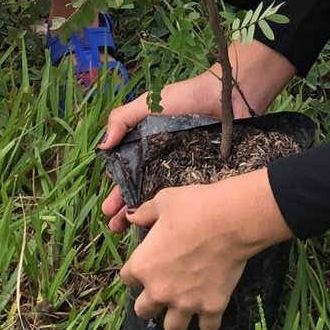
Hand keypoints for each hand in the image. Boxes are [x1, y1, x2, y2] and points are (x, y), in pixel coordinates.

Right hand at [99, 42, 296, 231]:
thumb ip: (122, 119)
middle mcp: (162, 164)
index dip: (117, 193)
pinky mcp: (204, 178)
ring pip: (161, 201)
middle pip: (140, 193)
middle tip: (115, 227)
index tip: (108, 209)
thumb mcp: (148, 103)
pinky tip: (167, 228)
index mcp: (147, 148)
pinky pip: (187, 198)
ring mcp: (183, 173)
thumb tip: (103, 147)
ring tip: (133, 233)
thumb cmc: (185, 97)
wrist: (227, 95)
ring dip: (146, 219)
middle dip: (126, 212)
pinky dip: (176, 213)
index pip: (127, 176)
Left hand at [118, 171, 289, 329]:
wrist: (231, 220)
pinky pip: (207, 328)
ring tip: (184, 306)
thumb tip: (132, 216)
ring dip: (176, 318)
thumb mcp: (163, 202)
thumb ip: (144, 212)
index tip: (147, 266)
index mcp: (143, 266)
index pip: (127, 279)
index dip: (136, 272)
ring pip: (172, 328)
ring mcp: (186, 303)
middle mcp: (160, 290)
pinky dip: (208, 322)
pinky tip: (210, 310)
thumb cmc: (194, 207)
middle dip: (151, 302)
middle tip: (164, 289)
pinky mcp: (212, 307)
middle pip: (143, 311)